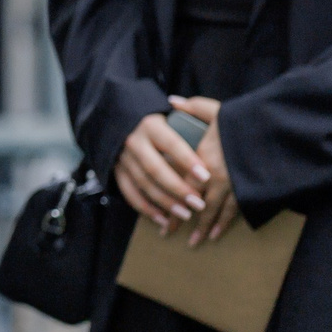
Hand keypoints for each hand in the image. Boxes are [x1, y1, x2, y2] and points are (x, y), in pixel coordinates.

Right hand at [114, 107, 211, 229]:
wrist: (117, 118)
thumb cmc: (157, 118)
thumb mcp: (171, 112)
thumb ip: (191, 112)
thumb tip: (214, 117)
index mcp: (149, 125)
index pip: (171, 144)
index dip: (188, 161)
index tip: (206, 176)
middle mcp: (133, 141)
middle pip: (155, 169)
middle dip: (178, 188)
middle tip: (199, 204)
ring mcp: (122, 158)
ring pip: (143, 184)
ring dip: (165, 202)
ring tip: (185, 214)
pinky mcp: (116, 171)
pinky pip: (129, 193)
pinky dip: (145, 208)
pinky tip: (163, 219)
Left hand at [166, 96, 236, 245]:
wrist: (276, 130)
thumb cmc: (243, 120)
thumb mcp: (216, 110)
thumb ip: (192, 107)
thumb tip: (171, 100)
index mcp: (201, 158)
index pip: (178, 185)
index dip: (168, 200)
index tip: (158, 213)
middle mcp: (214, 176)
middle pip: (193, 203)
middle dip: (181, 219)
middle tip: (169, 234)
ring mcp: (232, 185)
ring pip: (213, 212)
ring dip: (203, 228)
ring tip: (193, 242)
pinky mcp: (248, 190)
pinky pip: (234, 211)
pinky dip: (224, 223)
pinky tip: (216, 235)